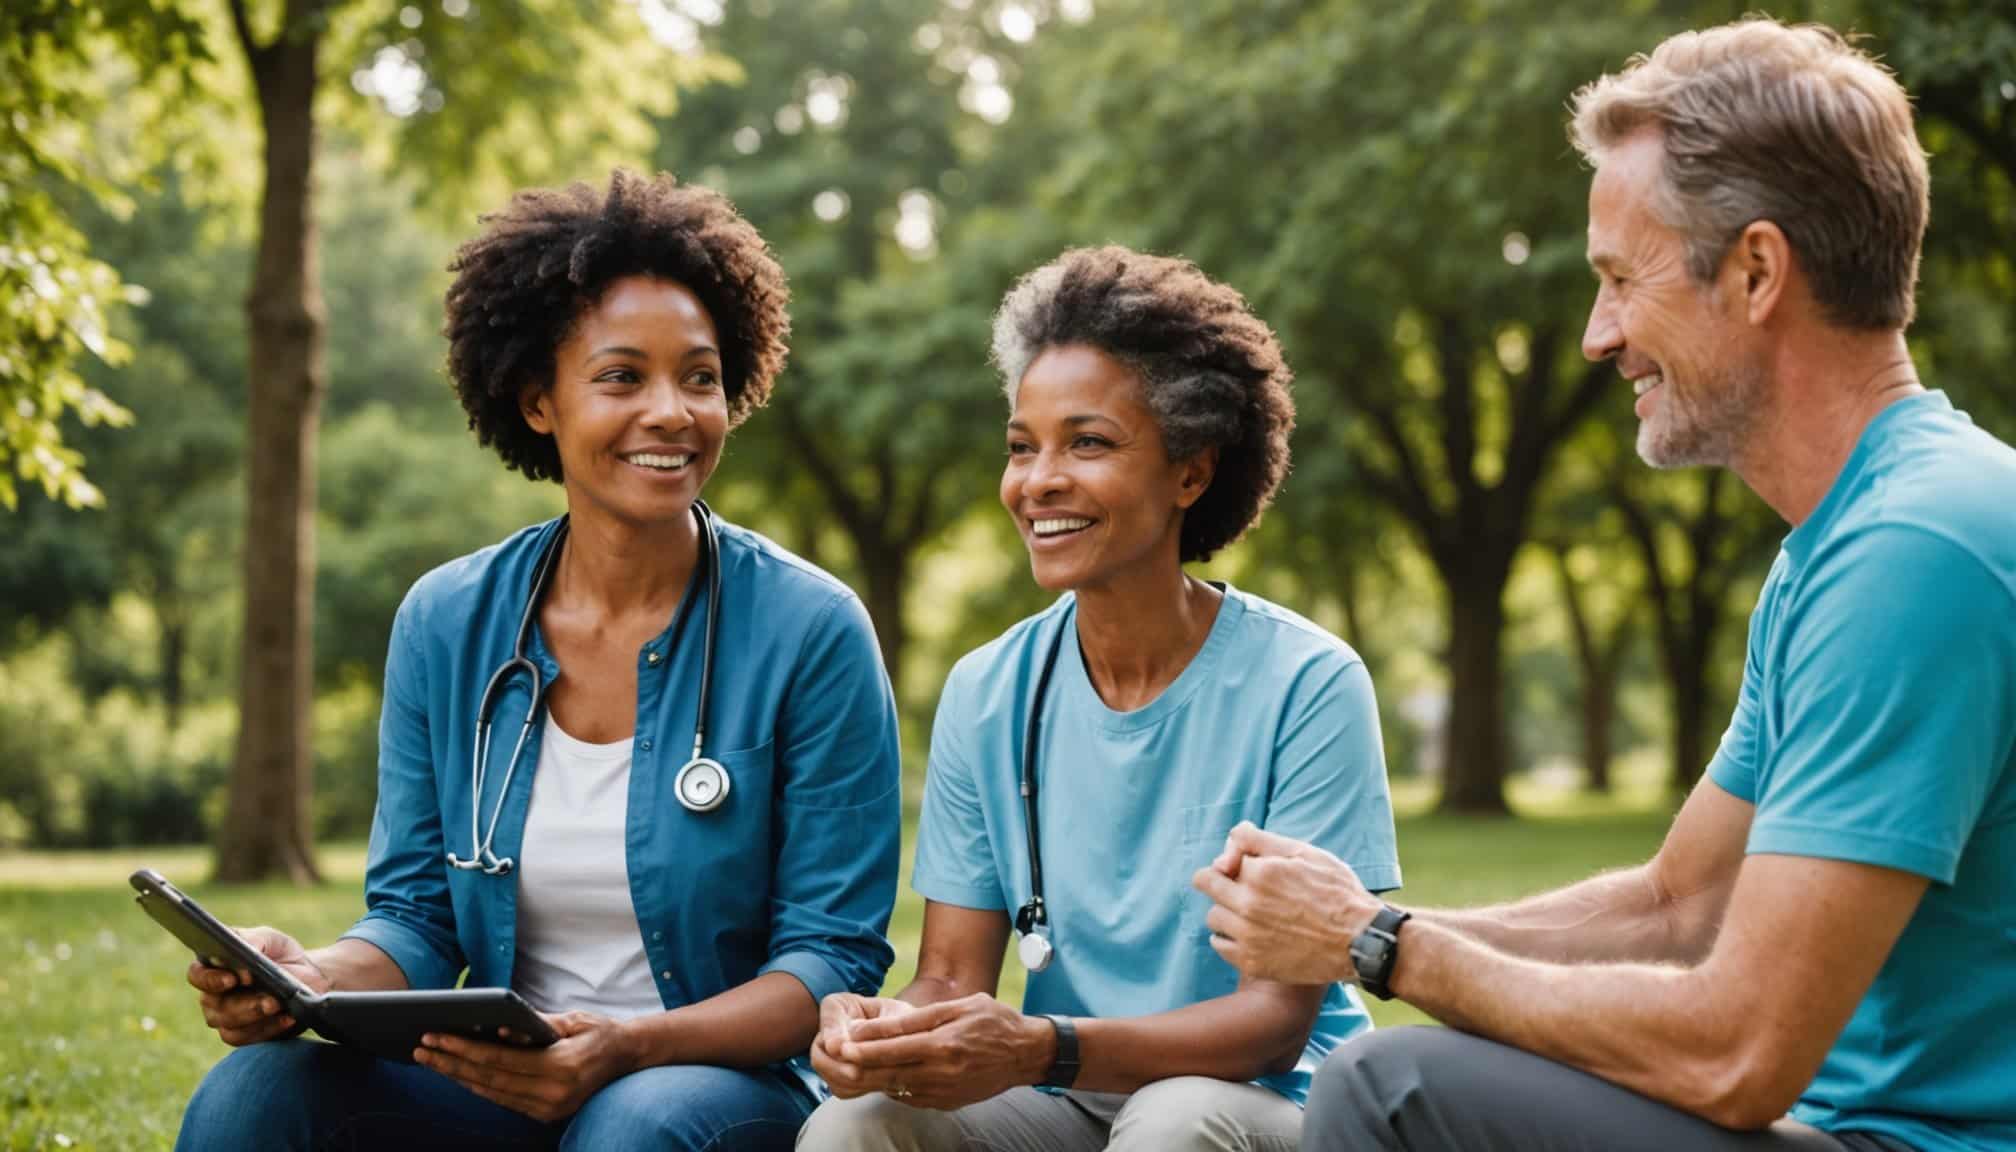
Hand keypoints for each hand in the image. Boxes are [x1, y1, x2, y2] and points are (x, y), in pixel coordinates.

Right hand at [186, 926, 329, 1046]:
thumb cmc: (281, 954)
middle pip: (215, 1006)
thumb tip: (244, 950)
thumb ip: (255, 940)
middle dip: (244, 1003)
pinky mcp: (245, 1036)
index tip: (232, 979)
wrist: (308, 977)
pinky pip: (250, 1038)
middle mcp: (212, 996)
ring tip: (279, 1006)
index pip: (197, 975)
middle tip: (269, 999)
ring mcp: (226, 1019)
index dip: (210, 979)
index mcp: (212, 967)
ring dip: (258, 1017)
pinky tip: (288, 1018)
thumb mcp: (271, 939)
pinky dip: (270, 1029)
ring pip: (230, 1026)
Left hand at [416, 1011, 636, 1122]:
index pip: (499, 1059)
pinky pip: (504, 1100)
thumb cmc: (600, 1031)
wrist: (629, 1058)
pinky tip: (458, 1073)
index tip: (435, 1035)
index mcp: (561, 1067)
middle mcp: (554, 1094)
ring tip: (432, 1060)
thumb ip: (535, 1025)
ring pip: (493, 1093)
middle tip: (421, 1048)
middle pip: (489, 1079)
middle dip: (451, 1063)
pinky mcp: (547, 1114)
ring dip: (458, 1077)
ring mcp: (550, 1108)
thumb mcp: (572, 1020)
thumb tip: (495, 1028)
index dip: (463, 1048)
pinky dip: (478, 1086)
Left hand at [818, 993, 1051, 1109]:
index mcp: (944, 1045)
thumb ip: (918, 1019)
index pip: (893, 1049)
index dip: (864, 1048)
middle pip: (889, 1072)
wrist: (1025, 1054)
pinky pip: (911, 1097)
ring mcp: (944, 1092)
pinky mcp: (947, 1103)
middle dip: (859, 1066)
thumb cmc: (994, 1022)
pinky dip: (894, 1086)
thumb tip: (881, 1026)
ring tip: (851, 1066)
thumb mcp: (958, 1008)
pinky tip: (884, 1075)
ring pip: (897, 1087)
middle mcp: (942, 1072)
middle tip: (836, 1058)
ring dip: (872, 1078)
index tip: (840, 1043)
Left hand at [1192, 822, 1380, 984]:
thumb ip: (1258, 841)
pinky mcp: (1252, 962)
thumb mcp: (1303, 852)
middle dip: (1222, 883)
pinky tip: (1254, 935)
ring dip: (1227, 913)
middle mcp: (1249, 904)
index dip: (1237, 864)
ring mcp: (1248, 936)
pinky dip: (1231, 939)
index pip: (1222, 862)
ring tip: (1255, 915)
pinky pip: (1219, 945)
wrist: (1360, 941)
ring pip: (1212, 917)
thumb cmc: (1336, 891)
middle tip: (1245, 891)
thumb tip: (1229, 839)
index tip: (1254, 871)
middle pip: (1206, 884)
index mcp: (1261, 873)